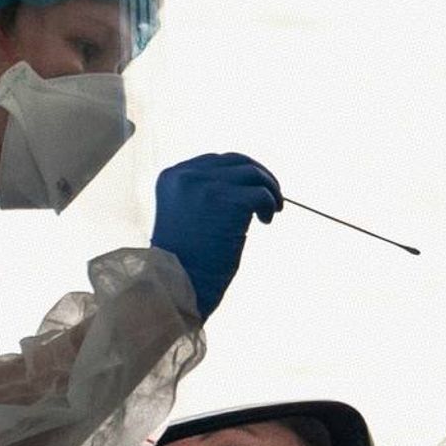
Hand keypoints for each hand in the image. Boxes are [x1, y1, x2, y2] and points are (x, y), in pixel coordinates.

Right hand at [150, 153, 281, 318]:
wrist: (176, 285)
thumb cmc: (182, 262)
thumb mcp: (186, 216)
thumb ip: (204, 196)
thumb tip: (242, 188)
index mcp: (173, 177)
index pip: (214, 162)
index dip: (237, 176)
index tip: (250, 192)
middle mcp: (187, 175)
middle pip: (236, 161)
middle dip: (259, 176)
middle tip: (272, 197)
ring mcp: (207, 185)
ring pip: (252, 173)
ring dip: (269, 189)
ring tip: (273, 210)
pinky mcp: (228, 200)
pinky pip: (260, 193)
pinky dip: (269, 205)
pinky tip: (266, 221)